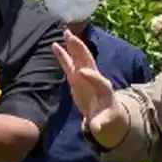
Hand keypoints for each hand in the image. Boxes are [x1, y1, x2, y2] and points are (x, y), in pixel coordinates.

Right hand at [53, 29, 126, 145]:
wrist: (105, 114)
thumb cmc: (106, 118)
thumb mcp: (104, 124)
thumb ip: (99, 125)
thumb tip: (97, 128)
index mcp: (103, 89)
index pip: (98, 80)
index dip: (91, 76)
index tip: (81, 72)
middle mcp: (95, 79)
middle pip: (89, 62)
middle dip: (81, 51)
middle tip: (73, 38)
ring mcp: (84, 76)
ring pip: (79, 59)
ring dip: (73, 46)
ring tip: (65, 33)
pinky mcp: (76, 78)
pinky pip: (68, 64)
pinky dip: (63, 55)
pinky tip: (55, 44)